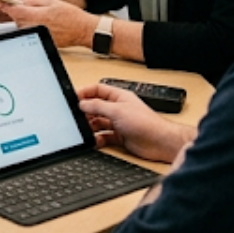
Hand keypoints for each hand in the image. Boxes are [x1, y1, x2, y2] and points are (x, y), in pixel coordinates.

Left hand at [0, 0, 97, 48]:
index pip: (15, 11)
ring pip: (21, 26)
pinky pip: (29, 32)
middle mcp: (35, 27)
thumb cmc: (70, 16)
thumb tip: (20, 1)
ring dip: (24, 20)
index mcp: (37, 16)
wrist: (82, 30)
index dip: (6, 6)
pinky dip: (30, 27)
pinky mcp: (40, 41)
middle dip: (18, 12)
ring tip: (39, 15)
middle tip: (27, 7)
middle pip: (17, 19)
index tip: (0, 2)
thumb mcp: (51, 2)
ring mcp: (37, 36)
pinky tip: (42, 23)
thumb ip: (33, 1)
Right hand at [75, 83, 194, 163]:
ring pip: (98, 122)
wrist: (160, 142)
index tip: (74, 98)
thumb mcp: (117, 110)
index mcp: (118, 96)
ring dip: (91, 126)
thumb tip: (83, 103)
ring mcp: (118, 123)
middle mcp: (118, 109)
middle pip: (96, 107)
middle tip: (77, 117)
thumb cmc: (146, 123)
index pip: (97, 90)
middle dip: (86, 112)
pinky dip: (97, 139)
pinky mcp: (119, 137)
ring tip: (85, 129)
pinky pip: (103, 136)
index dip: (85, 92)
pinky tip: (94, 141)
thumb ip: (98, 106)